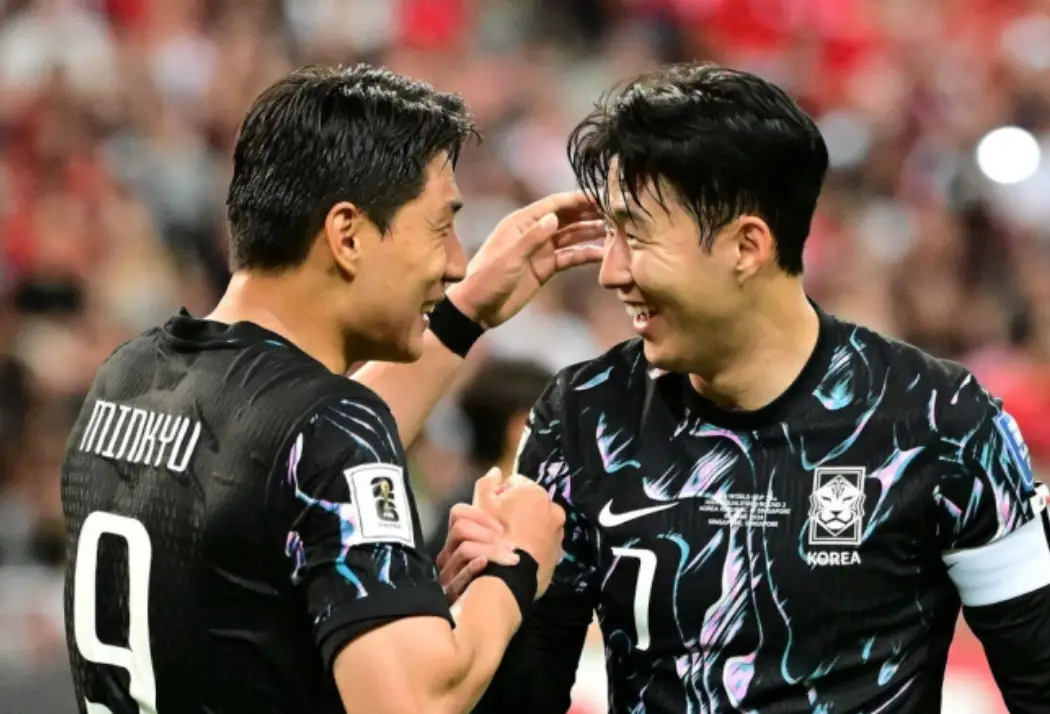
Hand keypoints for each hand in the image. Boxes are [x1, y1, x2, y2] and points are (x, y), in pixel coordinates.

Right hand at [436, 501, 519, 604]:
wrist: (489, 620)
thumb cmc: (500, 583)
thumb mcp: (497, 553)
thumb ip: (497, 532)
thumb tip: (504, 502)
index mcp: (458, 542)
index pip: (458, 513)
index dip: (481, 515)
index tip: (502, 528)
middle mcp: (449, 556)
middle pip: (460, 529)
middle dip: (489, 534)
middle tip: (511, 546)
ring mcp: (448, 574)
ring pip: (464, 549)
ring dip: (491, 550)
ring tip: (512, 559)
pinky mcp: (450, 594)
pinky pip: (460, 576)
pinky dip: (473, 567)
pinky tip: (485, 563)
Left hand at [446, 192, 604, 327]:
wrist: (478, 309)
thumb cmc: (487, 279)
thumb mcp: (509, 257)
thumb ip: (532, 238)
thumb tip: (555, 217)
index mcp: (521, 223)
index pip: (554, 205)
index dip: (576, 200)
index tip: (599, 197)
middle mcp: (534, 232)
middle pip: (566, 218)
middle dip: (589, 214)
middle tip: (614, 212)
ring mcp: (541, 250)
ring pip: (571, 236)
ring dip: (590, 233)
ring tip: (614, 231)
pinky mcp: (545, 268)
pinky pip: (569, 258)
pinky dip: (584, 255)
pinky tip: (602, 254)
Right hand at [474, 468, 564, 598]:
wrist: (511, 576)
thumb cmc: (494, 535)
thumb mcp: (482, 504)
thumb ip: (487, 483)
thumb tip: (497, 470)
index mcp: (535, 492)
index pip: (515, 483)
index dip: (499, 494)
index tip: (491, 509)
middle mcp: (552, 508)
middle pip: (529, 504)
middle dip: (516, 511)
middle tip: (499, 527)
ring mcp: (558, 532)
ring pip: (538, 523)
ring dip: (526, 528)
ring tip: (509, 542)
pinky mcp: (558, 553)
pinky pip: (543, 542)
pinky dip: (533, 545)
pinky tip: (519, 554)